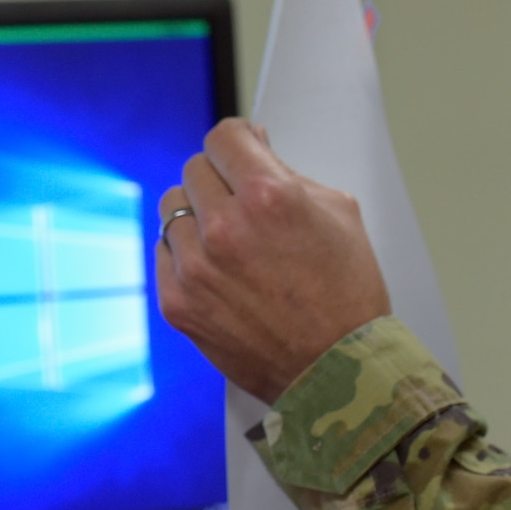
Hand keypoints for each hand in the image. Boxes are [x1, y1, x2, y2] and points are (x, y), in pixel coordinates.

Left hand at [155, 118, 390, 402]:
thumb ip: (288, 171)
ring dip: (198, 215)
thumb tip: (253, 147)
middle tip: (243, 203)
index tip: (241, 150)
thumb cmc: (346, 297)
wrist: (335, 372)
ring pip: (173, 209)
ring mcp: (195, 268)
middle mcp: (225, 228)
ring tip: (230, 241)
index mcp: (268, 196)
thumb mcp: (338, 212)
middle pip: (195, 170)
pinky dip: (185, 254)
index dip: (237, 141)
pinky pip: (164, 252)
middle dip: (220, 179)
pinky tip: (217, 269)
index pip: (223, 137)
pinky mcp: (178, 302)